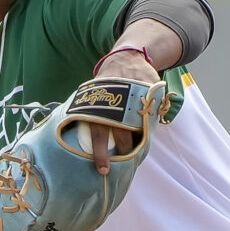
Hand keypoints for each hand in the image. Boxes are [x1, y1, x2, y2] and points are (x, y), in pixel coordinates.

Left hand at [87, 50, 157, 172]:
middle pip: (124, 138)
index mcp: (99, 109)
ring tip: (138, 145)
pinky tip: (147, 126)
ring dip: (139, 141)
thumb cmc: (106, 84)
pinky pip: (152, 116)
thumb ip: (90, 116)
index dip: (101, 155)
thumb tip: (77, 140)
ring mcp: (136, 99)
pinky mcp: (150, 94)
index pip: (99, 136)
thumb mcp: (93, 96)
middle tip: (127, 160)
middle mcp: (117, 106)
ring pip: (140, 130)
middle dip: (126, 152)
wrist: (126, 59)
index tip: (104, 171)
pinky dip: (150, 124)